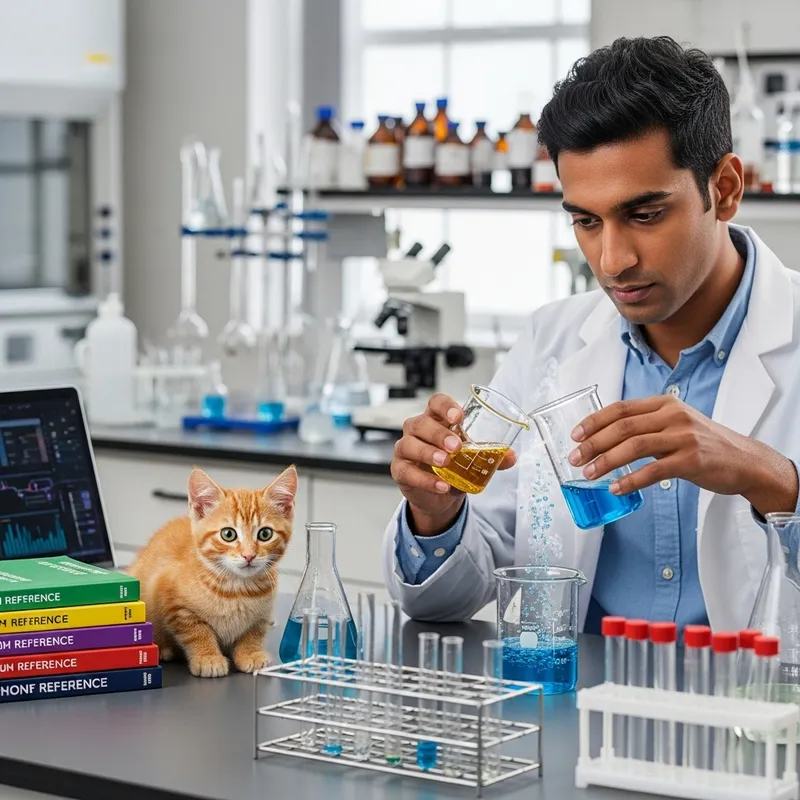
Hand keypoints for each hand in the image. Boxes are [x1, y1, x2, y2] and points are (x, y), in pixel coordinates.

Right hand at [391, 393, 516, 534]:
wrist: (439, 495)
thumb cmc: (452, 466)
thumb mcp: (472, 458)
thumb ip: (490, 455)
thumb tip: (510, 455)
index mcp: (436, 420)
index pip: (435, 403)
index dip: (445, 406)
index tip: (458, 416)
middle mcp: (417, 430)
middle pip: (421, 423)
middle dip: (438, 433)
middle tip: (456, 446)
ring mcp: (405, 449)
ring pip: (409, 444)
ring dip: (428, 453)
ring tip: (445, 463)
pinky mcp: (400, 471)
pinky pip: (407, 472)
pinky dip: (425, 480)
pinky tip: (441, 486)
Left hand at [567, 395, 797, 516]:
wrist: (745, 460)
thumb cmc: (704, 443)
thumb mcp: (675, 423)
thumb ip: (646, 424)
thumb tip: (605, 436)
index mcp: (664, 404)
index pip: (620, 408)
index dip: (594, 421)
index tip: (575, 435)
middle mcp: (672, 416)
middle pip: (622, 426)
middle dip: (593, 443)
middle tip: (574, 458)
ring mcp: (683, 437)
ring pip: (634, 446)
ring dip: (606, 461)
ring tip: (589, 474)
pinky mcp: (691, 460)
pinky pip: (653, 471)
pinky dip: (631, 480)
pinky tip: (616, 488)